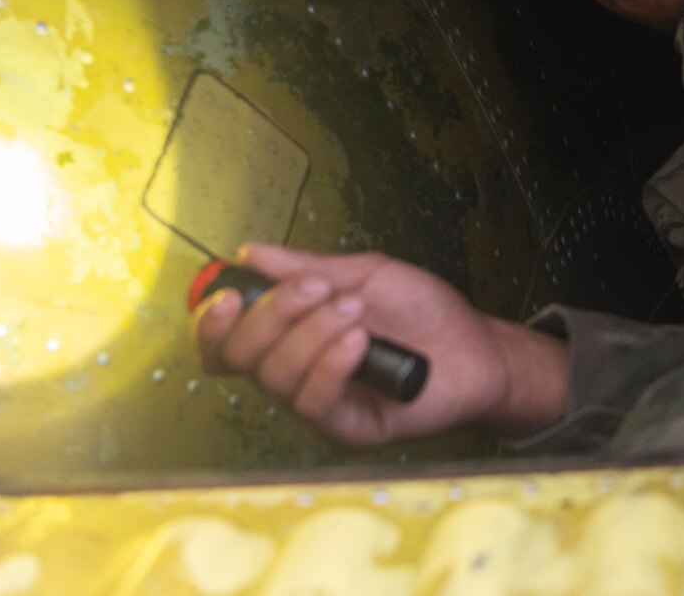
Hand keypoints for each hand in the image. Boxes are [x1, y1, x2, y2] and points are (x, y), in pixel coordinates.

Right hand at [194, 242, 568, 446]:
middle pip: (238, 358)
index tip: (229, 293)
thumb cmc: (420, 310)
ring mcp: (318, 404)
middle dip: (271, 314)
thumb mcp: (362, 273)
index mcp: (287, 336)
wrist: (474, 344)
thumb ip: (304, 267)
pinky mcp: (347, 429)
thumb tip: (249, 253)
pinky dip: (331, 363)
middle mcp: (292, 373)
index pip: (223, 343)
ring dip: (312, 332)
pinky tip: (360, 341)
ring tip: (355, 309)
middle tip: (318, 287)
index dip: (210, 323)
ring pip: (276, 377)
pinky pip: (315, 403)